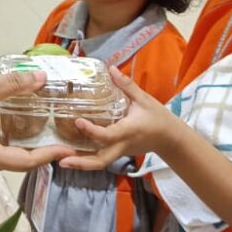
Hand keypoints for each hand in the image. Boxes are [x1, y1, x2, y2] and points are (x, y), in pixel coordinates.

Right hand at [0, 68, 74, 171]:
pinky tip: (0, 121)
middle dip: (33, 152)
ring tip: (33, 131)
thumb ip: (10, 85)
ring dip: (13, 144)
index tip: (65, 151)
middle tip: (53, 140)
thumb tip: (40, 79)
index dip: (46, 156)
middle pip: (10, 161)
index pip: (22, 162)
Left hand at [58, 68, 173, 171]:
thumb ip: (127, 85)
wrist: (170, 138)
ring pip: (99, 163)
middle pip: (100, 160)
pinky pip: (101, 159)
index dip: (92, 130)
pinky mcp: (118, 153)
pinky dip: (86, 160)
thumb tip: (111, 68)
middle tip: (61, 160)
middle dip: (81, 162)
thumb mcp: (144, 99)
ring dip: (80, 164)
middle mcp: (121, 145)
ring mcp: (120, 152)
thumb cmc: (158, 118)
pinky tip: (71, 155)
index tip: (78, 121)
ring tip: (61, 161)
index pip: (107, 135)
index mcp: (128, 131)